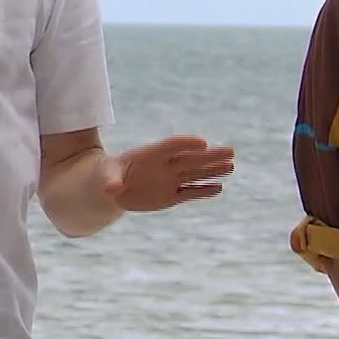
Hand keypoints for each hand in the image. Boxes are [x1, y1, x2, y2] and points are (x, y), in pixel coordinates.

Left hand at [101, 135, 234, 211]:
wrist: (113, 187)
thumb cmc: (109, 174)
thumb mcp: (108, 176)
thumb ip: (112, 181)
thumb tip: (111, 189)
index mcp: (151, 154)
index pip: (172, 146)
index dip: (187, 144)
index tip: (203, 144)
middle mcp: (165, 165)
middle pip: (192, 159)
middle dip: (211, 156)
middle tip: (230, 151)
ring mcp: (170, 180)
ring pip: (195, 174)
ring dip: (213, 171)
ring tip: (230, 166)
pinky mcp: (171, 195)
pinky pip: (190, 192)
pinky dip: (203, 191)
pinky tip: (218, 187)